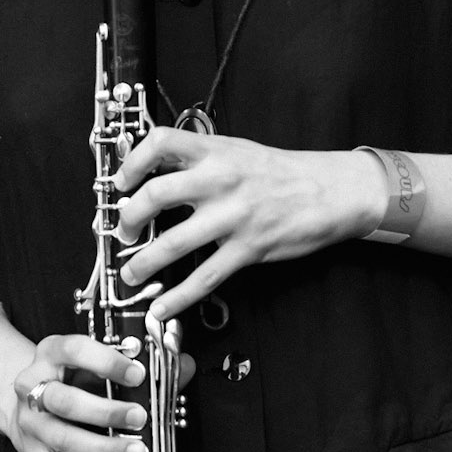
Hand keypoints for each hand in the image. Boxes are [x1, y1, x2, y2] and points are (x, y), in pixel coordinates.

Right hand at [10, 332, 151, 451]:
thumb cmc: (68, 376)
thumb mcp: (93, 360)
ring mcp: (32, 424)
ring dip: (101, 448)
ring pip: (62, 438)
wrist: (17, 397)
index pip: (74, 351)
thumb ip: (139, 364)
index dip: (107, 362)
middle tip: (140, 417)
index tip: (138, 374)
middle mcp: (34, 387)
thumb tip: (183, 366)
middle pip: (64, 400)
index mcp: (52, 353)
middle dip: (105, 411)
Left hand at [113, 130, 387, 320]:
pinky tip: (162, 308)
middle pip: (155, 196)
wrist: (330, 189)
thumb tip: (155, 171)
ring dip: (144, 263)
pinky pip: (205, 277)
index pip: (160, 143)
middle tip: (123, 232)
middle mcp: (219, 180)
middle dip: (129, 219)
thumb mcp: (236, 149)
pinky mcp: (247, 248)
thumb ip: (198, 158)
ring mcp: (233, 216)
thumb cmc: (279, 171)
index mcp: (214, 150)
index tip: (121, 183)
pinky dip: (178, 297)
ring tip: (131, 274)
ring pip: (174, 243)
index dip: (131, 162)